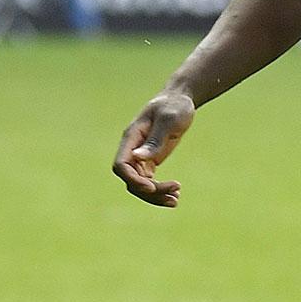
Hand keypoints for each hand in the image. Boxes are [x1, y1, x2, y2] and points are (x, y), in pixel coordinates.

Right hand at [113, 90, 195, 206]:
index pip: (121, 165)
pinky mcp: (150, 161)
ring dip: (155, 196)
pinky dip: (160, 190)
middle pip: (131, 180)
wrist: (179, 100)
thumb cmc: (174, 106)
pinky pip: (149, 182)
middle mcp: (132, 150)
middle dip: (150, 191)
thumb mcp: (168, 120)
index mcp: (131, 138)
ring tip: (176, 200)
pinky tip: (176, 194)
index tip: (152, 187)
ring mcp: (140, 157)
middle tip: (175, 194)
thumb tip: (137, 158)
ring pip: (140, 184)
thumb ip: (154, 139)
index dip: (133, 180)